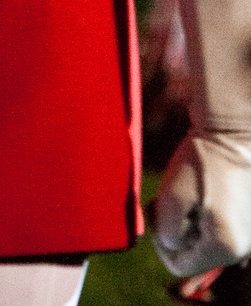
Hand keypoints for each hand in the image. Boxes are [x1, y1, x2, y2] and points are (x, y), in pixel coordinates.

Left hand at [154, 132, 250, 276]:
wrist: (232, 133)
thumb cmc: (202, 161)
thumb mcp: (172, 197)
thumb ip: (167, 232)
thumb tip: (173, 243)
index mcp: (225, 248)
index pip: (178, 265)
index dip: (159, 240)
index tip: (157, 210)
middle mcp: (241, 248)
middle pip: (192, 252)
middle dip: (174, 227)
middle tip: (168, 196)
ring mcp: (246, 234)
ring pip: (202, 239)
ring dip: (187, 218)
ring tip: (186, 190)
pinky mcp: (245, 219)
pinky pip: (214, 226)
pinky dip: (201, 212)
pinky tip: (200, 189)